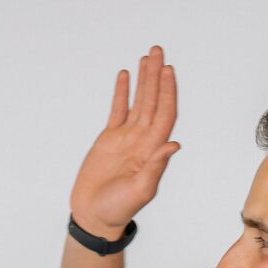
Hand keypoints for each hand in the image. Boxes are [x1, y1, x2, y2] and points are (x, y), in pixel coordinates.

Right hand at [68, 46, 180, 240]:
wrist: (95, 216)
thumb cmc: (118, 209)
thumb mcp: (140, 191)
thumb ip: (155, 167)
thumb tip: (173, 144)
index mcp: (152, 150)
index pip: (164, 113)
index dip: (167, 91)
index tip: (168, 71)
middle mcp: (143, 139)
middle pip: (153, 100)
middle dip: (157, 76)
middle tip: (158, 51)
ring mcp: (126, 137)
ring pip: (138, 101)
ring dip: (144, 79)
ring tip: (147, 57)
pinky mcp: (109, 139)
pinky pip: (118, 110)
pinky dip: (122, 92)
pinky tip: (125, 76)